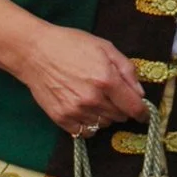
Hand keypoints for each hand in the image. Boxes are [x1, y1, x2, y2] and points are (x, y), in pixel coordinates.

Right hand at [17, 24, 148, 134]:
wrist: (33, 51)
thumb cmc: (70, 45)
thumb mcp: (105, 48)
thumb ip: (127, 70)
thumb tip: (140, 93)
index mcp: (106, 80)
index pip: (134, 108)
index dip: (143, 112)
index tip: (144, 113)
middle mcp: (92, 99)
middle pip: (120, 117)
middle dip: (121, 108)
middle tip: (112, 95)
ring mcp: (75, 110)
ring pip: (104, 124)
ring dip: (105, 115)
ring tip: (95, 98)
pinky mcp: (61, 118)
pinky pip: (84, 131)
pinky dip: (89, 124)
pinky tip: (85, 110)